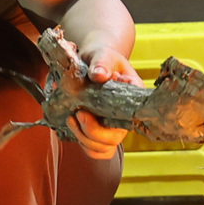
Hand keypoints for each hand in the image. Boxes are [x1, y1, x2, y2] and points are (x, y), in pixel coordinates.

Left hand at [46, 30, 141, 159]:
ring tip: (71, 118)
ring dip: (84, 139)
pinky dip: (82, 143)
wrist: (93, 62)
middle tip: (77, 114)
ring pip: (103, 148)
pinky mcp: (100, 132)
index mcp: (132, 98)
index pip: (129, 120)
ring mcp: (112, 127)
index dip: (108, 125)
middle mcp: (125, 117)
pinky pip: (95, 150)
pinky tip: (73, 125)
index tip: (88, 110)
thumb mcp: (103, 54)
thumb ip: (102, 62)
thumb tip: (99, 75)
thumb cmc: (102, 58)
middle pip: (114, 139)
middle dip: (91, 132)